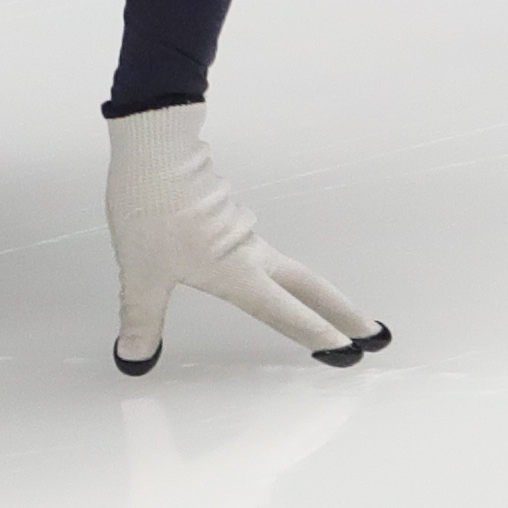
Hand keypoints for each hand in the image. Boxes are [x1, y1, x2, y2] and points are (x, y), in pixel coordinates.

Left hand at [106, 103, 387, 373]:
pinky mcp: (228, 212)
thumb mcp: (142, 275)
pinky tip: (255, 265)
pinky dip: (270, 266)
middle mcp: (248, 252)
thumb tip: (133, 358)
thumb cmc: (150, 209)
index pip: (283, 312)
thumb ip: (142, 319)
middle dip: (343, 310)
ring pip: (285, 265)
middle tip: (374, 332)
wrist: (154, 148)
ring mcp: (242, 230)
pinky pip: (255, 245)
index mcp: (235, 271)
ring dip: (311, 290)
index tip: (348, 352)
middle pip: (308, 284)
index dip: (315, 333)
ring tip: (331, 311)